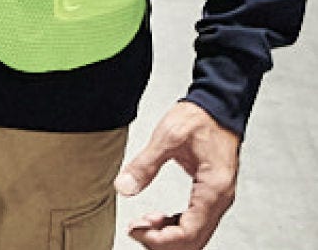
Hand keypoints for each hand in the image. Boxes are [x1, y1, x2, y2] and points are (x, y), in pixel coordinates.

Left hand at [115, 101, 239, 248]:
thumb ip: (145, 164)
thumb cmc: (199, 119)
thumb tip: (124, 188)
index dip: (162, 239)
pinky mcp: (210, 194)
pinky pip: (194, 220)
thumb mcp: (167, 136)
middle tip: (135, 230)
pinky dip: (175, 224)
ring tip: (141, 224)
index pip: (190, 232)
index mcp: (213, 190)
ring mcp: (217, 198)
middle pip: (194, 239)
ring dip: (168, 234)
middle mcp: (220, 200)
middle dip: (162, 240)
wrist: (218, 106)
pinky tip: (155, 218)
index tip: (136, 231)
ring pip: (194, 233)